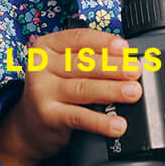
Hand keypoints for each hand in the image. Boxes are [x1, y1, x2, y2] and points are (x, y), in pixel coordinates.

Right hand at [0, 28, 143, 165]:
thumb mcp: (64, 68)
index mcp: (47, 47)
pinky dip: (101, 121)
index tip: (124, 48)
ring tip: (132, 92)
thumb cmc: (54, 91)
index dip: (103, 42)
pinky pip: (79, 117)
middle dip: (113, 67)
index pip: (78, 39)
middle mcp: (42, 67)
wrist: (29, 126)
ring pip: (83, 88)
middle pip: (83, 64)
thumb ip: (88, 60)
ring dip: (112, 90)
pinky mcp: (48, 116)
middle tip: (135, 71)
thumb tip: (127, 61)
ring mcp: (43, 92)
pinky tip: (116, 123)